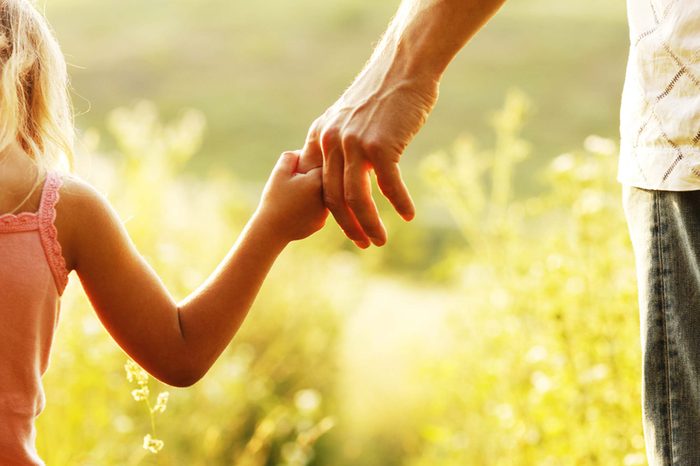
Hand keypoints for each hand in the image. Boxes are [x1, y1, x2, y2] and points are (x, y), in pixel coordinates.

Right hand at [254, 151, 327, 243]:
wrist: (270, 230)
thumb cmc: (274, 199)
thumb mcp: (279, 173)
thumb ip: (291, 156)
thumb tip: (303, 151)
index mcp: (318, 181)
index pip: (325, 163)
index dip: (313, 162)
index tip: (302, 167)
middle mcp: (327, 197)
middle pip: (327, 180)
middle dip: (314, 177)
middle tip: (297, 180)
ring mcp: (325, 212)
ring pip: (324, 195)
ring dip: (314, 192)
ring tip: (295, 195)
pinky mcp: (320, 223)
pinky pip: (319, 209)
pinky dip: (310, 207)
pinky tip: (296, 208)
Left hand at [298, 71, 438, 247]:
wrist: (404, 67)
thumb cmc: (382, 95)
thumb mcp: (350, 118)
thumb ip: (342, 143)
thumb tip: (347, 170)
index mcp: (321, 136)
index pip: (320, 184)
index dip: (331, 211)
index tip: (346, 227)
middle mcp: (332, 142)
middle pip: (333, 198)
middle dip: (348, 226)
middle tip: (363, 243)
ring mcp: (354, 144)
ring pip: (356, 198)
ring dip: (369, 224)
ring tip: (380, 240)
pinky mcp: (379, 146)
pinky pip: (388, 186)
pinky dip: (399, 203)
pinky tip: (408, 215)